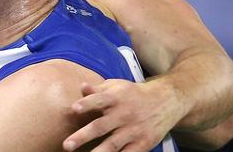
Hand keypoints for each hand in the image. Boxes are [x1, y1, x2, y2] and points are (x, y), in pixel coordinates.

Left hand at [63, 79, 184, 151]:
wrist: (165, 101)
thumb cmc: (132, 94)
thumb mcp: (116, 86)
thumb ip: (97, 90)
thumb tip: (81, 87)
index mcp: (115, 97)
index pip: (99, 100)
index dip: (87, 104)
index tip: (74, 109)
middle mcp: (124, 114)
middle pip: (101, 126)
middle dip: (83, 136)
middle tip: (66, 145)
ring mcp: (133, 130)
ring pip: (113, 144)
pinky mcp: (143, 143)